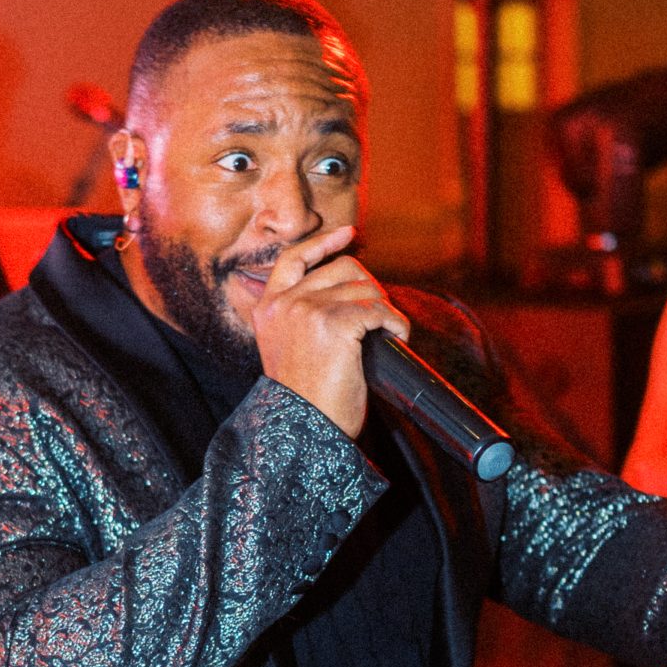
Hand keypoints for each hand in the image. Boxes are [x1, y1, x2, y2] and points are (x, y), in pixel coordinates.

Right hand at [252, 227, 409, 439]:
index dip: (324, 242)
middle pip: (341, 268)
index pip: (294, 258)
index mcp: (267, 309)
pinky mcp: (335, 323)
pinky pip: (379, 310)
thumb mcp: (287, 350)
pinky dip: (396, 323)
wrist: (302, 432)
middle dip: (370, 286)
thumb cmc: (303, 402)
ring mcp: (308, 310)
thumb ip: (300, 319)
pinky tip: (398, 337)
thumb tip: (344, 293)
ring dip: (385, 310)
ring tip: (389, 333)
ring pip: (365, 288)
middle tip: (381, 313)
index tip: (348, 234)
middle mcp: (284, 304)